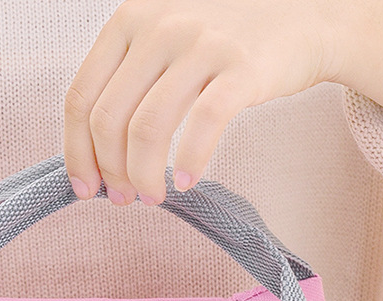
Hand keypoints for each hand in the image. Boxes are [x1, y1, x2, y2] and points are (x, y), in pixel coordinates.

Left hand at [63, 0, 382, 203]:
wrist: (306, 16)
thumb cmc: (227, 43)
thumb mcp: (166, 40)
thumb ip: (131, 79)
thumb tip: (95, 153)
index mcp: (130, 20)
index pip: (81, 98)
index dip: (77, 153)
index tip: (87, 188)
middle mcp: (159, 25)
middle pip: (108, 119)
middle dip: (110, 172)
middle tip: (125, 200)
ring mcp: (201, 43)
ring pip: (147, 128)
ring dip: (143, 176)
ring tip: (154, 197)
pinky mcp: (242, 67)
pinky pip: (201, 124)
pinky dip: (188, 162)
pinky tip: (187, 183)